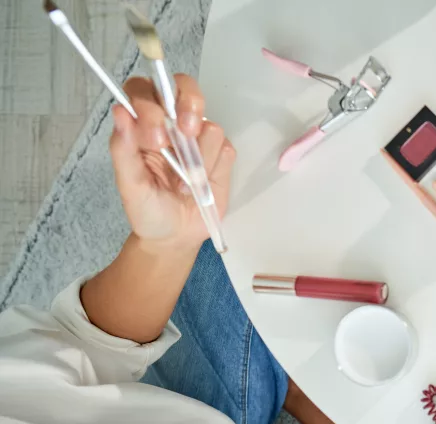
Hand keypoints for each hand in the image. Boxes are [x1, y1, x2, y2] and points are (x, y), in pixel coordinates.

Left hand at [109, 74, 234, 252]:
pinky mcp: (220, 156)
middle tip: (185, 133)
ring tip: (186, 184)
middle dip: (189, 106)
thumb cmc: (146, 210)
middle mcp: (170, 124)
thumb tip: (121, 112)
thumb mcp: (129, 184)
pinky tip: (201, 185)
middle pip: (185, 87)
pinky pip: (226, 148)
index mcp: (142, 124)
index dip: (152, 104)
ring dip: (199, 158)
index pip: (145, 90)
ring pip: (209, 125)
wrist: (174, 237)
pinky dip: (215, 168)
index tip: (155, 138)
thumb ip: (123, 149)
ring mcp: (198, 139)